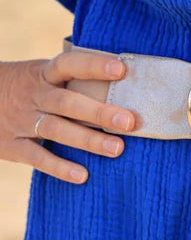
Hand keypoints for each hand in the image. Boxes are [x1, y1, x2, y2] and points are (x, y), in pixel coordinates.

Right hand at [0, 51, 138, 184]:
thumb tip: (121, 76)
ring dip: (88, 140)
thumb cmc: (27, 84)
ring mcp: (22, 121)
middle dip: (99, 112)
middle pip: (68, 103)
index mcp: (44, 73)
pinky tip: (82, 175)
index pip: (69, 64)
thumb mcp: (42, 72)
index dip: (94, 65)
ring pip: (57, 130)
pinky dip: (60, 167)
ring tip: (117, 148)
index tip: (121, 69)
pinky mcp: (12, 146)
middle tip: (130, 121)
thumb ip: (72, 76)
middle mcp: (34, 95)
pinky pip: (38, 158)